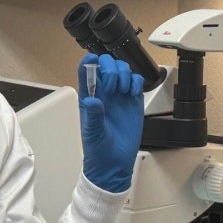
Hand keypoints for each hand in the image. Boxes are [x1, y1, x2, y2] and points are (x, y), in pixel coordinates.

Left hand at [79, 53, 144, 192]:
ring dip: (124, 74)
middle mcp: (104, 93)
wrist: (115, 162)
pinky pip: (136, 82)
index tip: (93, 60)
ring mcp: (119, 96)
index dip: (88, 61)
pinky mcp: (133, 101)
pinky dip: (137, 82)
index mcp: (89, 97)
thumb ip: (93, 115)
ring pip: (122, 70)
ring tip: (124, 91)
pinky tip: (133, 94)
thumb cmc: (98, 148)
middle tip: (114, 85)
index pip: (85, 71)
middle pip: (106, 65)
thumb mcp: (93, 132)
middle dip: (111, 68)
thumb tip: (92, 100)